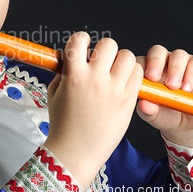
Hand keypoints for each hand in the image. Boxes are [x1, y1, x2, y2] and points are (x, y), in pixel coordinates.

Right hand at [44, 32, 141, 187]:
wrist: (76, 151)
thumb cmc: (62, 123)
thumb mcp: (54, 93)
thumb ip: (63, 72)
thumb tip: (71, 57)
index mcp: (73, 75)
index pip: (79, 40)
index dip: (80, 40)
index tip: (82, 47)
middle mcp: (95, 79)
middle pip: (108, 44)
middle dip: (103, 50)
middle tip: (100, 62)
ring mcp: (114, 89)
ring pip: (127, 56)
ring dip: (120, 60)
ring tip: (114, 72)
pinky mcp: (128, 100)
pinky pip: (138, 74)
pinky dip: (132, 74)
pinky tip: (123, 82)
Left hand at [136, 45, 192, 147]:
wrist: (189, 124)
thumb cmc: (165, 115)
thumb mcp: (155, 116)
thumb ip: (148, 110)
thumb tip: (142, 104)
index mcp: (146, 70)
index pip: (140, 61)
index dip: (139, 66)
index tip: (141, 79)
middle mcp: (163, 63)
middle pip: (157, 51)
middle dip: (155, 62)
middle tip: (154, 78)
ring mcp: (181, 62)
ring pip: (177, 55)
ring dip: (175, 69)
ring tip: (174, 87)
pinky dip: (191, 73)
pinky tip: (187, 87)